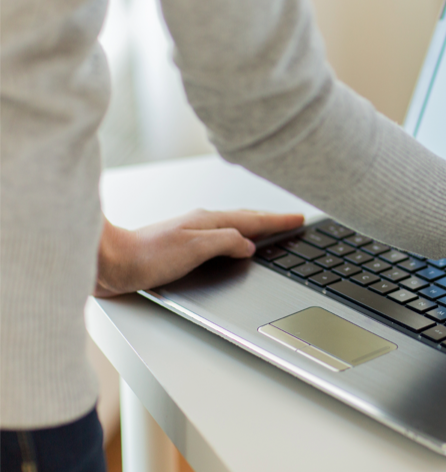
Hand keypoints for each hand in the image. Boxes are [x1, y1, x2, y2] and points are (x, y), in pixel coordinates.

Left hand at [95, 209, 305, 297]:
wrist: (111, 262)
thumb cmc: (146, 256)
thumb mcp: (195, 248)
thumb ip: (226, 243)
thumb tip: (248, 244)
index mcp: (209, 221)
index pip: (253, 220)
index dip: (278, 221)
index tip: (298, 219)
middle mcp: (202, 223)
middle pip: (246, 218)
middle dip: (272, 219)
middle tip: (292, 220)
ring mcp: (192, 233)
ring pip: (234, 226)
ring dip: (256, 226)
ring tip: (271, 228)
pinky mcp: (183, 246)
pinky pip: (222, 237)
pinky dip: (238, 236)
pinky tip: (235, 243)